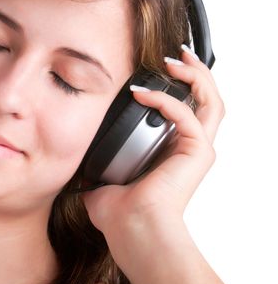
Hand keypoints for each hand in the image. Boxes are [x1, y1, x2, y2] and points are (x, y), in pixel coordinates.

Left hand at [82, 46, 225, 283]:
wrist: (130, 228)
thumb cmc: (119, 212)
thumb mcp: (101, 177)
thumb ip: (93, 162)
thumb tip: (74, 153)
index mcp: (170, 150)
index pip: (184, 109)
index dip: (176, 86)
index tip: (157, 69)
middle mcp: (187, 147)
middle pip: (205, 100)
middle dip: (194, 72)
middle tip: (178, 54)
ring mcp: (195, 149)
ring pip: (210, 102)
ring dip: (194, 77)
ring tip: (175, 60)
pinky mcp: (197, 153)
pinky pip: (188, 116)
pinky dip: (167, 100)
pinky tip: (143, 94)